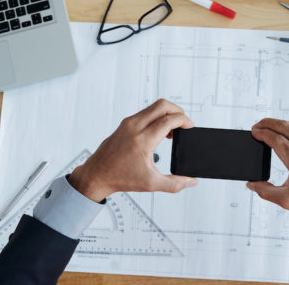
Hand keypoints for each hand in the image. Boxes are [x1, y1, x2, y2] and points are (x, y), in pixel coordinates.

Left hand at [68, 99, 197, 201]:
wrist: (97, 175)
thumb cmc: (120, 177)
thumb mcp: (151, 184)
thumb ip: (175, 184)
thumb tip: (191, 181)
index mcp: (142, 141)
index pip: (168, 120)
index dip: (184, 121)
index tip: (190, 127)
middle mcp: (134, 127)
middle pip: (162, 105)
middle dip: (178, 111)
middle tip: (184, 123)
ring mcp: (128, 123)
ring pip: (154, 106)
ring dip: (167, 113)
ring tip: (172, 129)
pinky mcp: (125, 123)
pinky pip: (145, 112)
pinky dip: (157, 116)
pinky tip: (160, 130)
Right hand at [247, 119, 288, 225]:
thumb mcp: (286, 201)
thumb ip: (265, 192)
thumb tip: (252, 184)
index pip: (277, 140)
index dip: (263, 133)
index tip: (254, 132)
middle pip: (285, 127)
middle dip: (268, 123)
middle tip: (258, 125)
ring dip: (280, 123)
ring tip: (269, 126)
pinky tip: (285, 131)